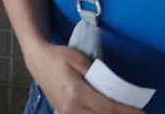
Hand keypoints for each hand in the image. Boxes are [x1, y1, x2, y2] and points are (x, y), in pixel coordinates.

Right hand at [24, 45, 142, 113]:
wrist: (37, 61)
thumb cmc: (59, 56)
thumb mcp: (79, 60)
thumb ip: (96, 76)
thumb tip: (112, 90)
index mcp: (76, 93)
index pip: (108, 108)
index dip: (127, 112)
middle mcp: (71, 108)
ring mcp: (66, 113)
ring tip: (124, 113)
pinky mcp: (64, 113)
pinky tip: (106, 113)